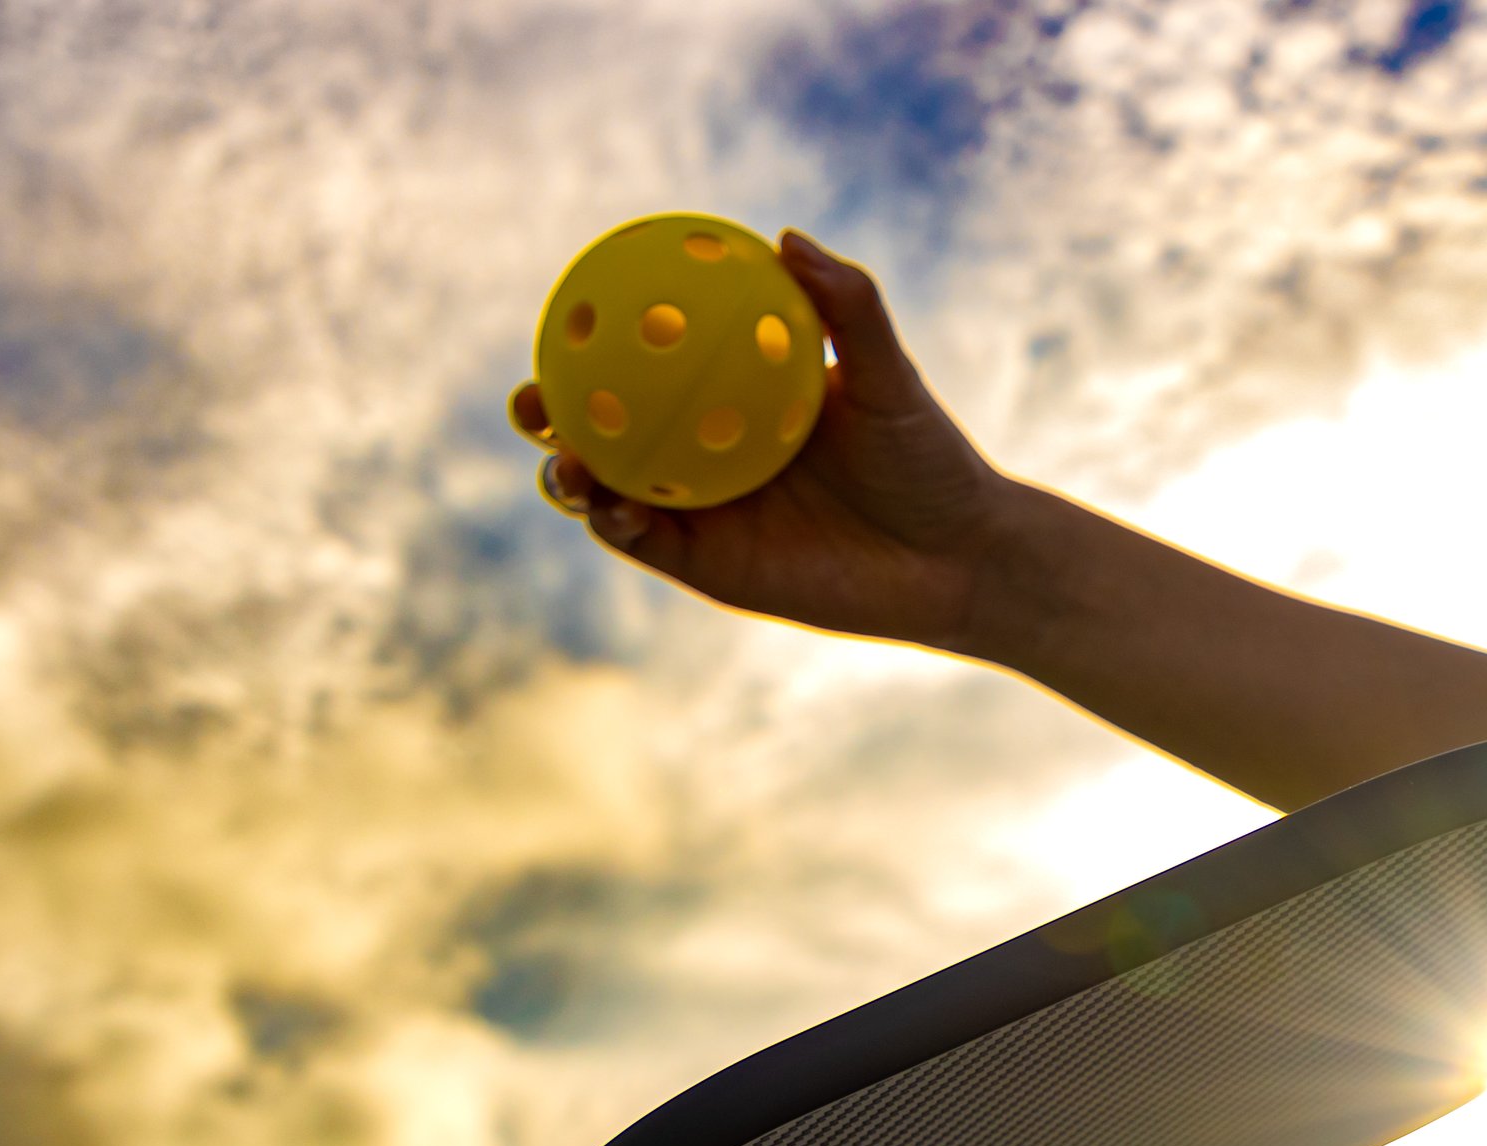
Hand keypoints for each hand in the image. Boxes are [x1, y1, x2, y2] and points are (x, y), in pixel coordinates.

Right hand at [508, 230, 1027, 654]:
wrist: (957, 561)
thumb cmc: (930, 461)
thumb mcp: (892, 377)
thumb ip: (848, 307)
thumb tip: (786, 237)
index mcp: (731, 396)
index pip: (648, 361)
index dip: (593, 341)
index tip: (561, 312)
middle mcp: (702, 452)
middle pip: (602, 427)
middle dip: (548, 414)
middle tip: (529, 395)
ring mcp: (700, 512)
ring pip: (606, 490)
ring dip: (568, 475)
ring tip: (561, 458)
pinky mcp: (707, 567)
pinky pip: (643, 542)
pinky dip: (614, 522)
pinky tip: (608, 504)